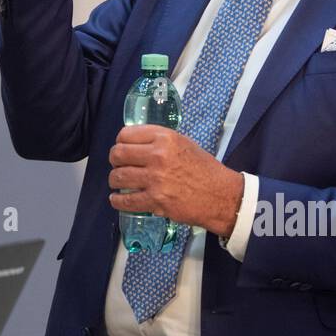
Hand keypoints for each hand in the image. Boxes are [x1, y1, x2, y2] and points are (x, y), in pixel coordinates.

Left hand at [107, 125, 243, 236]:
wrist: (221, 195)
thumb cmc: (204, 168)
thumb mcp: (183, 143)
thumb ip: (159, 141)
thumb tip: (135, 143)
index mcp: (165, 138)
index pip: (126, 134)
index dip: (120, 142)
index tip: (122, 148)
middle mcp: (158, 156)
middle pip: (118, 154)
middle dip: (115, 161)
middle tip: (118, 166)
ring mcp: (155, 179)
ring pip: (118, 177)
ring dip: (115, 181)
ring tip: (118, 183)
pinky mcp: (155, 201)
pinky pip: (126, 201)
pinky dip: (117, 201)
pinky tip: (117, 200)